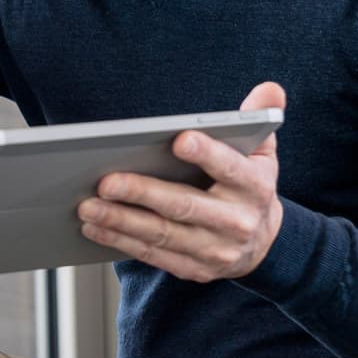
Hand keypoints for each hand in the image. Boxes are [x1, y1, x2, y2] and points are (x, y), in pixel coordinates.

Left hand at [77, 81, 285, 282]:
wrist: (262, 242)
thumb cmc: (248, 185)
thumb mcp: (262, 152)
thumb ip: (260, 118)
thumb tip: (269, 89)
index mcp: (255, 187)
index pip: (231, 168)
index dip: (207, 154)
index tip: (179, 140)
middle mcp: (237, 222)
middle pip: (184, 206)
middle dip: (142, 193)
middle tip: (105, 181)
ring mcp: (215, 249)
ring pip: (163, 234)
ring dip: (121, 221)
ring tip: (88, 206)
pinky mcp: (195, 268)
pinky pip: (154, 255)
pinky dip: (121, 241)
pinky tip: (94, 227)